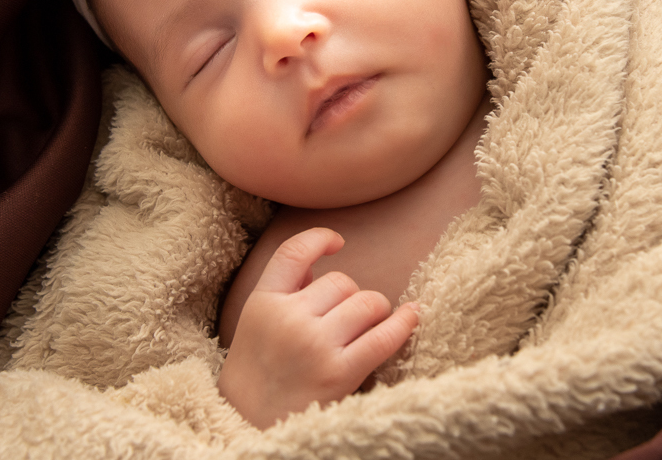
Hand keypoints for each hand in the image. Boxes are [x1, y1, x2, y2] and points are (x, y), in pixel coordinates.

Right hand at [217, 227, 418, 429]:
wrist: (249, 423)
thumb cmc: (261, 367)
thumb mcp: (258, 320)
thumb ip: (285, 288)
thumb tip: (318, 258)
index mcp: (263, 301)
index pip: (293, 251)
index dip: (320, 238)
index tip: (338, 242)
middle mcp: (288, 319)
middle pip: (342, 281)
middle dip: (350, 296)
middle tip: (342, 321)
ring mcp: (315, 345)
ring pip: (367, 303)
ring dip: (374, 311)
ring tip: (364, 328)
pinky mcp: (339, 372)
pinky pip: (384, 336)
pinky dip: (403, 323)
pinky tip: (412, 315)